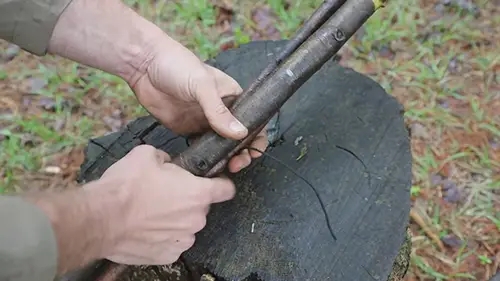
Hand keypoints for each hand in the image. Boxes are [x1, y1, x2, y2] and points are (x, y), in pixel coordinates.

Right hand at [90, 145, 235, 264]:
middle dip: (186, 200)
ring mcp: (182, 240)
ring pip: (186, 226)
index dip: (220, 183)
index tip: (214, 183)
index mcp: (197, 194)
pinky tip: (145, 228)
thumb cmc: (125, 188)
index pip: (226, 189)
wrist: (100, 219)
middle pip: (200, 208)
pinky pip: (171, 243)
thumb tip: (166, 163)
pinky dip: (162, 237)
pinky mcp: (167, 255)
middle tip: (164, 194)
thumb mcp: (146, 155)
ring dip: (174, 220)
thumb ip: (166, 158)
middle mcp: (195, 219)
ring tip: (151, 213)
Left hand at [130, 38, 267, 172]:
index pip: (253, 119)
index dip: (257, 137)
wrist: (143, 65)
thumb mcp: (202, 85)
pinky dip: (206, 158)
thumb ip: (219, 111)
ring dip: (225, 158)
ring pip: (222, 145)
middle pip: (239, 137)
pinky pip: (202, 148)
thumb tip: (241, 134)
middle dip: (242, 153)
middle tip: (236, 165)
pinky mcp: (188, 130)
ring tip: (224, 169)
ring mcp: (205, 122)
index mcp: (232, 96)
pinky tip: (207, 166)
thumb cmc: (178, 65)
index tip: (252, 152)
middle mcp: (222, 111)